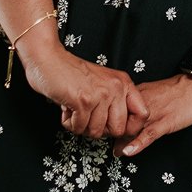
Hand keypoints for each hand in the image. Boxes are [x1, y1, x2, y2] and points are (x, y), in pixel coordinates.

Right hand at [22, 44, 148, 139]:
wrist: (48, 59)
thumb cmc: (72, 74)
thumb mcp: (103, 83)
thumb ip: (114, 101)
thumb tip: (122, 130)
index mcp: (123, 82)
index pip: (142, 114)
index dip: (131, 128)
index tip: (116, 127)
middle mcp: (115, 87)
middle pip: (118, 130)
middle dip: (100, 129)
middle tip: (88, 117)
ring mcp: (101, 94)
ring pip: (96, 132)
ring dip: (82, 125)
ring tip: (75, 108)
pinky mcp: (84, 101)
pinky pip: (80, 128)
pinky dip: (70, 123)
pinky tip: (67, 108)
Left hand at [112, 73, 191, 156]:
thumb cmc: (182, 89)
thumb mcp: (157, 93)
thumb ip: (143, 103)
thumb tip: (130, 117)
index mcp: (141, 93)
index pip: (118, 106)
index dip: (110, 118)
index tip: (103, 127)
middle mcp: (145, 101)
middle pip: (122, 117)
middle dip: (112, 131)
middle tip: (104, 142)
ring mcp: (156, 111)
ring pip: (132, 126)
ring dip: (120, 140)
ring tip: (114, 152)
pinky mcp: (167, 121)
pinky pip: (149, 134)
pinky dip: (138, 143)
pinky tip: (128, 151)